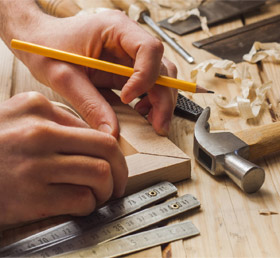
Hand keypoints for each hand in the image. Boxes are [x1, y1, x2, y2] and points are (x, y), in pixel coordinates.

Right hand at [0, 92, 127, 226]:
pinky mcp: (31, 197)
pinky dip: (89, 205)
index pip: (95, 129)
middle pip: (106, 150)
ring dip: (107, 190)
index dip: (112, 152)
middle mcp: (38, 133)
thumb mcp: (16, 117)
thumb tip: (98, 140)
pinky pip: (81, 200)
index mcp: (37, 109)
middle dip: (120, 171)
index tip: (113, 164)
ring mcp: (35, 165)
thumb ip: (56, 121)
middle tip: (119, 183)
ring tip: (100, 195)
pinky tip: (81, 205)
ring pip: (99, 175)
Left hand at [7, 4, 176, 136]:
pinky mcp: (127, 67)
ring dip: (161, 101)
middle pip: (162, 66)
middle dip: (163, 98)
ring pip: (161, 76)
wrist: (37, 41)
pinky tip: (142, 113)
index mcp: (115, 28)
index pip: (149, 49)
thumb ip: (90, 104)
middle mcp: (129, 38)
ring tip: (153, 123)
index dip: (146, 76)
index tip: (128, 98)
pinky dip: (151, 100)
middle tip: (159, 125)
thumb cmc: (46, 48)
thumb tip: (111, 132)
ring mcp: (130, 53)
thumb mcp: (63, 77)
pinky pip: (149, 83)